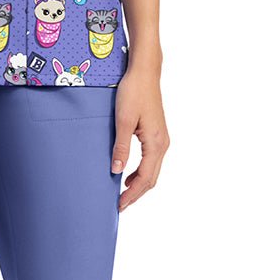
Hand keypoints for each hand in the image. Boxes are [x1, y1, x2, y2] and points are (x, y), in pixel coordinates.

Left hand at [111, 69, 169, 211]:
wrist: (144, 73)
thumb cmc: (133, 93)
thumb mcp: (123, 121)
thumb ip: (121, 147)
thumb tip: (117, 171)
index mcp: (156, 143)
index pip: (145, 178)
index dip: (132, 194)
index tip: (119, 206)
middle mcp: (163, 144)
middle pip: (152, 178)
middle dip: (136, 194)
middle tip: (120, 206)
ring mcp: (162, 139)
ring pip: (153, 171)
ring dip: (139, 184)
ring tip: (123, 194)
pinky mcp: (157, 134)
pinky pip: (151, 160)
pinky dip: (141, 172)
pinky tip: (128, 175)